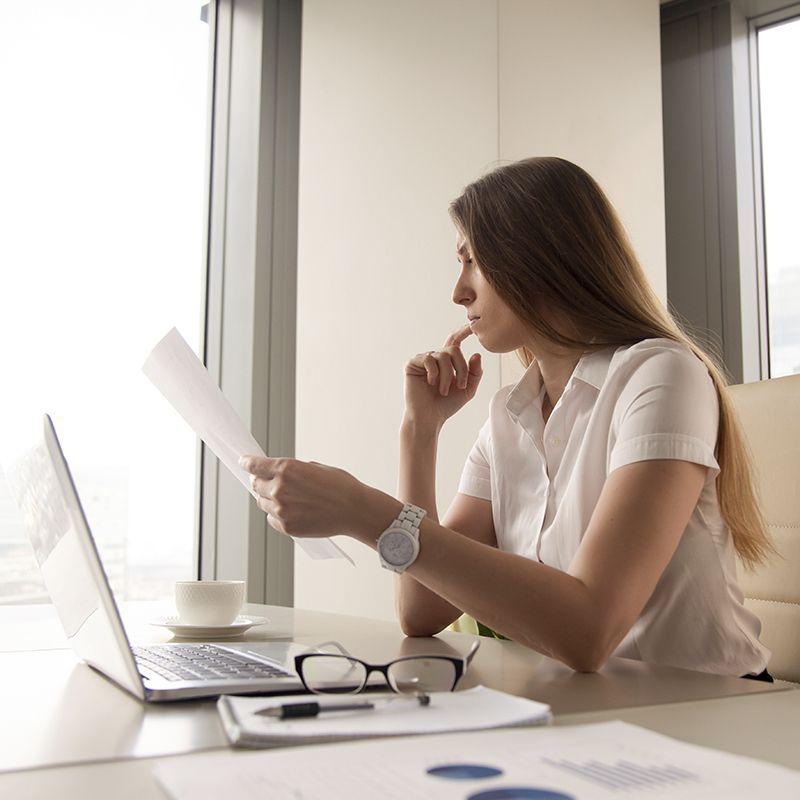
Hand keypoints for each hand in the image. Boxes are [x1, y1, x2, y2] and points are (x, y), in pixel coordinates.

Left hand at [239, 455, 365, 537]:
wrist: (354, 509)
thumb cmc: (339, 485)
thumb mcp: (314, 467)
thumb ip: (291, 470)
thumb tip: (276, 475)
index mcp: (286, 469)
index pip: (254, 465)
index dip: (246, 463)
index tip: (243, 462)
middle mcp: (279, 488)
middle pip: (255, 485)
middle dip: (260, 482)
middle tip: (269, 482)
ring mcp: (281, 509)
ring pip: (262, 503)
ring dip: (269, 499)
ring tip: (290, 499)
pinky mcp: (286, 527)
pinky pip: (272, 519)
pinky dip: (278, 515)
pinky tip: (294, 511)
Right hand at [404, 323, 482, 426]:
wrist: (429, 418)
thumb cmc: (446, 405)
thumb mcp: (468, 389)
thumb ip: (475, 372)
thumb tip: (476, 354)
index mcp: (447, 361)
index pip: (455, 341)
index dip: (463, 331)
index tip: (472, 325)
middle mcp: (435, 358)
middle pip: (454, 349)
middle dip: (461, 367)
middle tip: (461, 385)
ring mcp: (423, 360)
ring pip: (443, 355)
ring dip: (448, 375)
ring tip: (444, 390)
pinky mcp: (412, 364)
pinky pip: (428, 359)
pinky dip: (434, 372)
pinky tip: (432, 383)